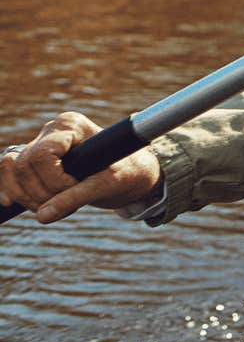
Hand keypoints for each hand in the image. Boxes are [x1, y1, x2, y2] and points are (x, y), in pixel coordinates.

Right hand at [0, 113, 160, 223]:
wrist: (134, 174)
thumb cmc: (127, 172)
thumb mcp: (107, 185)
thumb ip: (75, 198)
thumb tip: (42, 216)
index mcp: (70, 125)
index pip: (41, 155)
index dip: (54, 181)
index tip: (77, 189)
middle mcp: (51, 131)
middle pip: (23, 166)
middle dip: (41, 193)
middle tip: (68, 204)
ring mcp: (40, 144)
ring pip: (12, 171)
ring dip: (28, 196)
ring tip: (55, 207)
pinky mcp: (35, 161)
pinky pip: (9, 174)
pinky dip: (11, 190)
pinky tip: (10, 202)